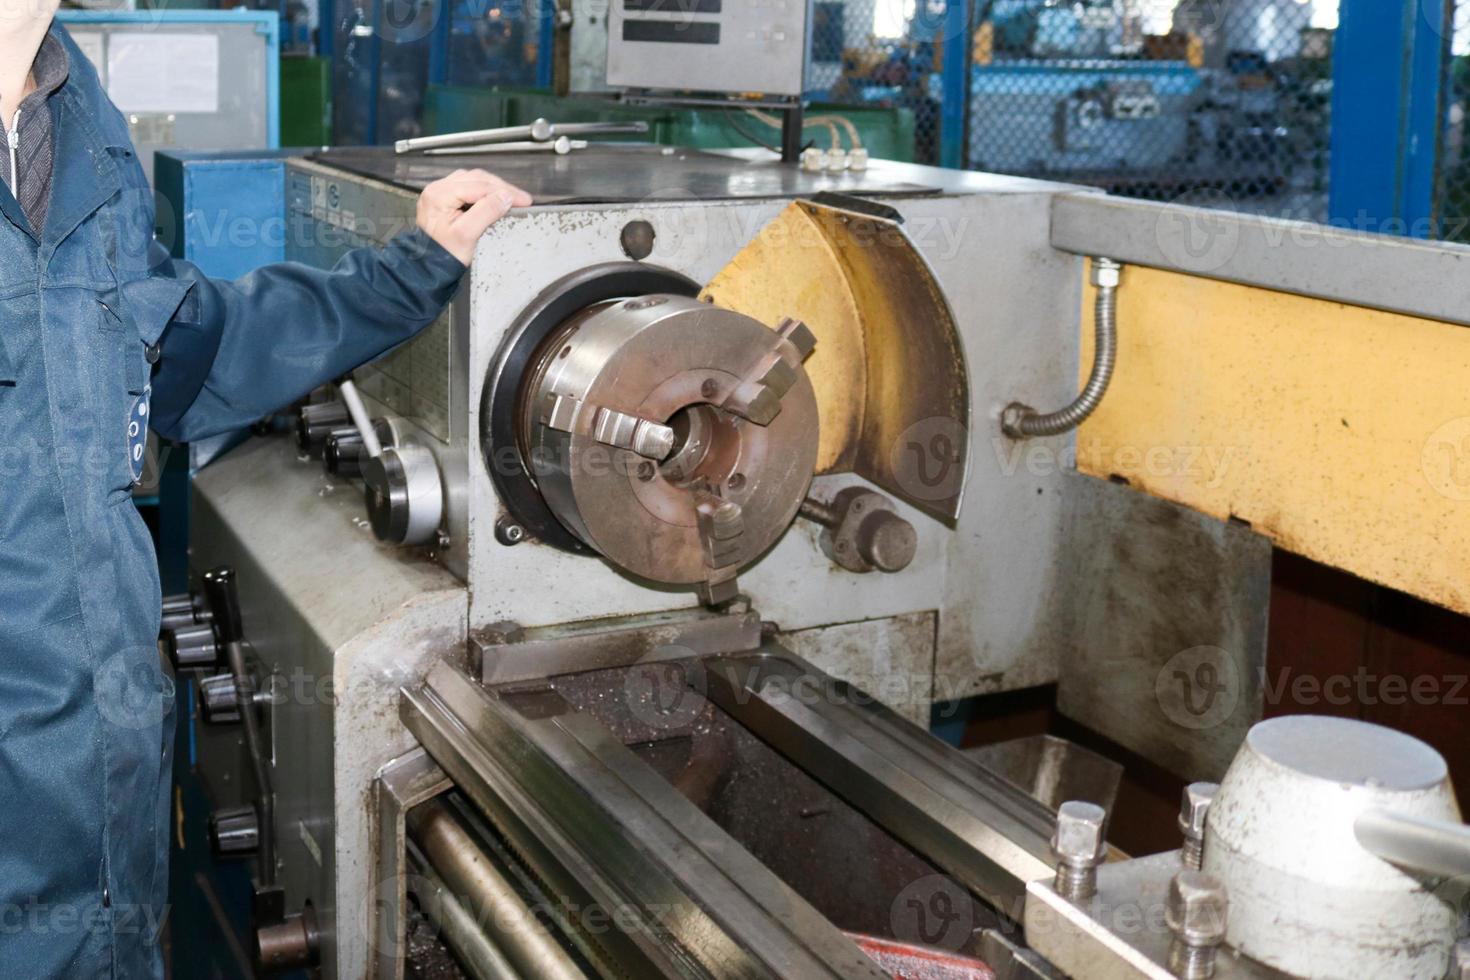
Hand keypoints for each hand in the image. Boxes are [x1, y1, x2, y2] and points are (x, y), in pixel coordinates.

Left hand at [416, 169, 532, 265]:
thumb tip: (506, 197)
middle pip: (476, 179)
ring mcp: (440, 192)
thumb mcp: (467, 235)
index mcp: (439, 195)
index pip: (478, 185)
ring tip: (512, 198)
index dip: (504, 191)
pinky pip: (469, 187)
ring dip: (494, 188)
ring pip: (474, 180)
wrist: (430, 266)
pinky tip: (496, 198)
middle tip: (522, 199)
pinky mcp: (445, 198)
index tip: (524, 200)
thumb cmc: (444, 254)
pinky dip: (485, 191)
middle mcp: (437, 189)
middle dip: (501, 188)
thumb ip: (486, 212)